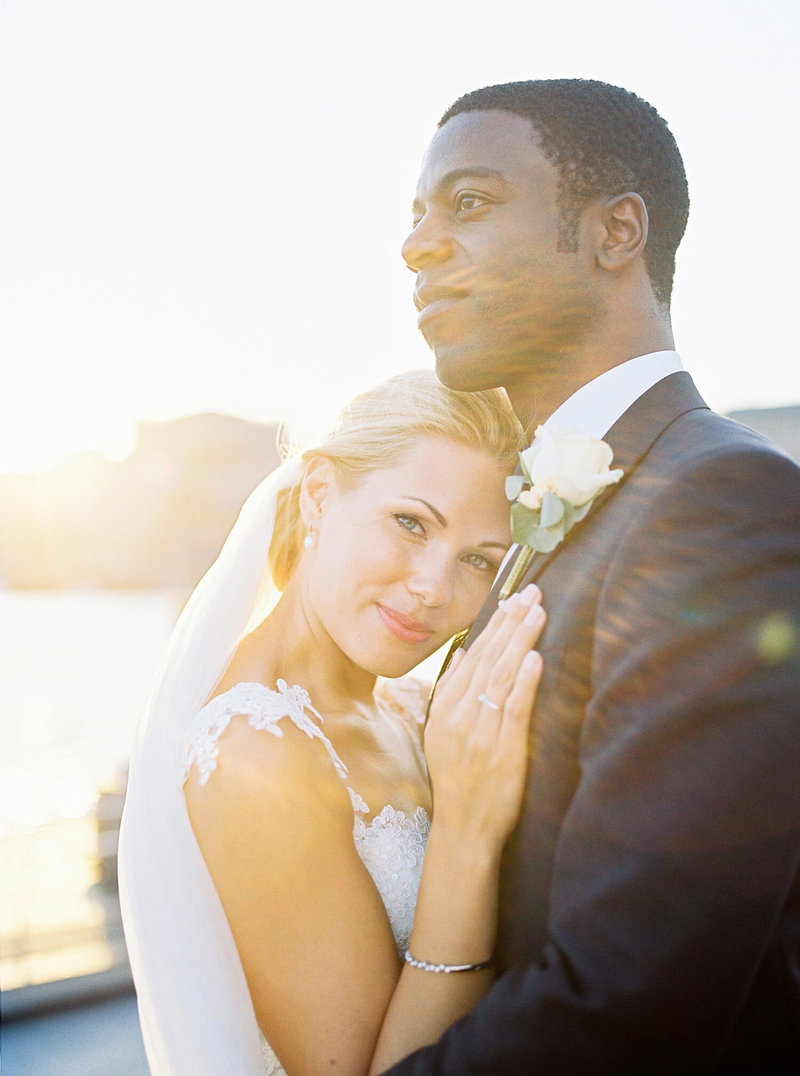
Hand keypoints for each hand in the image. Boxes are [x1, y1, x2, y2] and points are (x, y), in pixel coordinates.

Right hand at [424, 585, 544, 847]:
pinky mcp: (502, 751)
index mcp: (444, 708)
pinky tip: (534, 657)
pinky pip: (514, 709)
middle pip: (489, 658)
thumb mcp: (441, 733)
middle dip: (512, 622)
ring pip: (502, 676)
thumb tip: (464, 651)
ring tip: (538, 612)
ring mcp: (480, 733)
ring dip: (521, 640)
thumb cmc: (458, 781)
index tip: (514, 598)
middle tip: (533, 592)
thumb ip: (452, 691)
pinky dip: (524, 681)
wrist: (463, 829)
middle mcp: (459, 715)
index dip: (495, 624)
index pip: (473, 655)